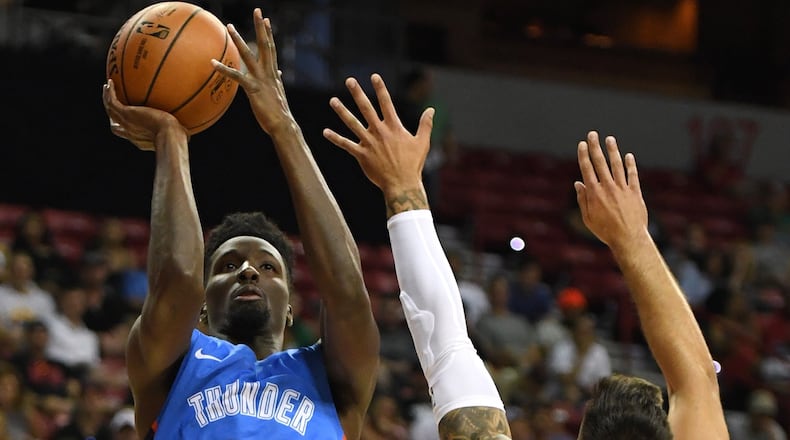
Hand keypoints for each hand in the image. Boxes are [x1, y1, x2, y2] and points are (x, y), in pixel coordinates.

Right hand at [102, 79, 185, 150]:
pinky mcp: (126, 114)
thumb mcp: (180, 135)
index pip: (131, 134)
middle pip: (116, 126)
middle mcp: (131, 132)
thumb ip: (182, 133)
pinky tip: (110, 82)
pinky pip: (112, 101)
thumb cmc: (179, 138)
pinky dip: (110, 92)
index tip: (129, 121)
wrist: (170, 136)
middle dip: (113, 117)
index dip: (128, 128)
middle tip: (113, 106)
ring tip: (107, 88)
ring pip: (110, 110)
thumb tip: (192, 134)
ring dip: (107, 99)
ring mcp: (126, 123)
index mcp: (142, 139)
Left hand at [212, 9, 292, 135]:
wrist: (283, 125)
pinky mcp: (253, 89)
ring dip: (238, 40)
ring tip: (229, 26)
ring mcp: (261, 80)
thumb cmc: (279, 113)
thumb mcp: (279, 94)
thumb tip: (279, 74)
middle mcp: (269, 73)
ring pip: (249, 55)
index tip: (266, 20)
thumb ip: (277, 82)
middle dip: (261, 28)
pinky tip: (212, 63)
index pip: (271, 49)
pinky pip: (236, 77)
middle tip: (258, 11)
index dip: (269, 34)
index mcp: (274, 74)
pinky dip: (223, 69)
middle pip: (265, 45)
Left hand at [322, 74, 434, 195]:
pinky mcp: (361, 155)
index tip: (374, 76)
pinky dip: (335, 138)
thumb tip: (431, 109)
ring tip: (333, 100)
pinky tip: (325, 132)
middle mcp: (379, 131)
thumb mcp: (422, 142)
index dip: (380, 88)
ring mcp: (369, 143)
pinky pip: (346, 145)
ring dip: (342, 111)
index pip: (386, 102)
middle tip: (349, 80)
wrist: (402, 183)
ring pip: (352, 123)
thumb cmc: (413, 164)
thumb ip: (425, 124)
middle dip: (357, 93)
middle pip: (366, 108)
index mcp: (394, 127)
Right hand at [574, 131, 647, 249]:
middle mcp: (608, 187)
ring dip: (613, 151)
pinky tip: (628, 156)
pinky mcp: (635, 193)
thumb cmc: (605, 231)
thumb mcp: (588, 218)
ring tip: (610, 139)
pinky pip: (633, 175)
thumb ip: (583, 199)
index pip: (587, 169)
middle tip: (593, 134)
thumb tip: (578, 183)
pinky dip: (630, 165)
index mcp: (594, 193)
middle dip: (595, 147)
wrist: (628, 239)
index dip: (584, 155)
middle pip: (600, 162)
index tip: (582, 144)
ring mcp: (623, 189)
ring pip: (617, 165)